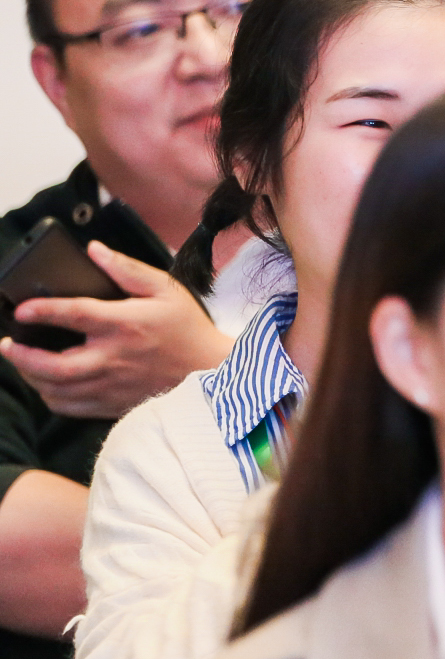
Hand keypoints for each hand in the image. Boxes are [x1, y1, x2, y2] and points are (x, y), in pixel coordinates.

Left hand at [1, 243, 230, 419]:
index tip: (22, 310)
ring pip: (56, 389)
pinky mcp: (111, 404)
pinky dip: (49, 396)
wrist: (211, 370)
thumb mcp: (166, 289)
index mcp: (125, 325)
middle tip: (7, 345)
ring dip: (31, 376)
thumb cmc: (187, 328)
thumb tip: (95, 251)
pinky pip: (68, 407)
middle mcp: (113, 358)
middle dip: (22, 357)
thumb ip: (127, 269)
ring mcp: (111, 385)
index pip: (75, 315)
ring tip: (21, 362)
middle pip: (54, 366)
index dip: (43, 311)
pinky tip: (46, 382)